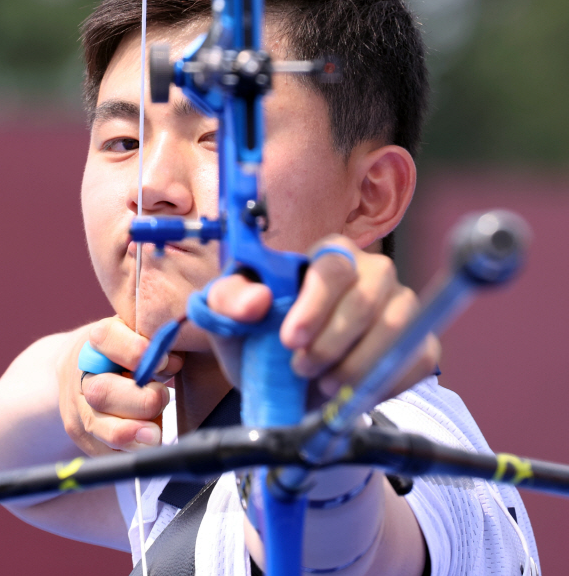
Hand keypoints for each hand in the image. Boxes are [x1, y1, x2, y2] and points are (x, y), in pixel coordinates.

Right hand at [57, 318, 183, 454]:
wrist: (82, 368)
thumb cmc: (126, 349)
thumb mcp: (141, 335)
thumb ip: (158, 344)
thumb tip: (173, 362)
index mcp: (97, 340)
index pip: (106, 337)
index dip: (136, 352)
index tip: (163, 362)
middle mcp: (82, 374)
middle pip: (102, 392)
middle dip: (139, 401)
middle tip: (162, 398)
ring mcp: (77, 407)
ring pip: (98, 427)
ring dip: (131, 434)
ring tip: (154, 435)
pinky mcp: (81, 435)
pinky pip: (104, 452)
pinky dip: (128, 450)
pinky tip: (144, 445)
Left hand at [207, 235, 439, 403]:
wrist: (288, 378)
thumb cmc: (262, 335)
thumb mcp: (231, 317)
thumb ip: (230, 300)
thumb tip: (256, 300)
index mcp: (328, 255)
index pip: (332, 267)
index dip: (314, 305)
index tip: (290, 341)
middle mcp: (372, 272)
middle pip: (367, 297)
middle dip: (332, 342)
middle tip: (301, 369)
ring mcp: (401, 305)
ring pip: (397, 328)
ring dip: (358, 365)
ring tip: (326, 384)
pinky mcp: (419, 341)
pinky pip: (418, 357)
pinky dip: (387, 383)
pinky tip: (355, 394)